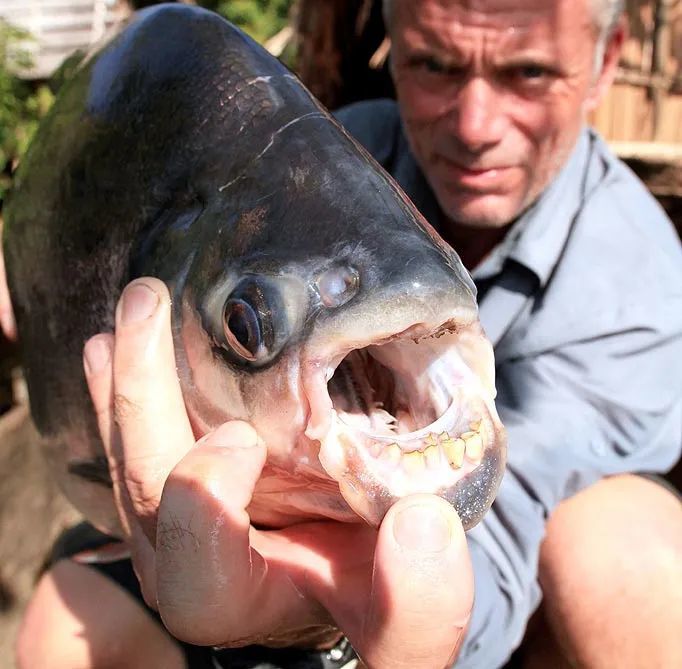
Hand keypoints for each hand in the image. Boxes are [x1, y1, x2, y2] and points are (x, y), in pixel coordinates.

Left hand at [83, 277, 473, 668]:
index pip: (200, 576)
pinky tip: (116, 344)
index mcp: (238, 599)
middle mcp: (186, 566)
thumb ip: (421, 604)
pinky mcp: (166, 492)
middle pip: (142, 491)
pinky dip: (126, 388)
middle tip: (149, 306)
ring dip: (126, 378)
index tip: (243, 439)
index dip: (205, 507)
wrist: (340, 577)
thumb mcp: (403, 617)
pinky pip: (132, 439)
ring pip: (127, 455)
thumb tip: (421, 523)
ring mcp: (167, 525)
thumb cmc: (371, 593)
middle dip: (140, 397)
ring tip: (136, 309)